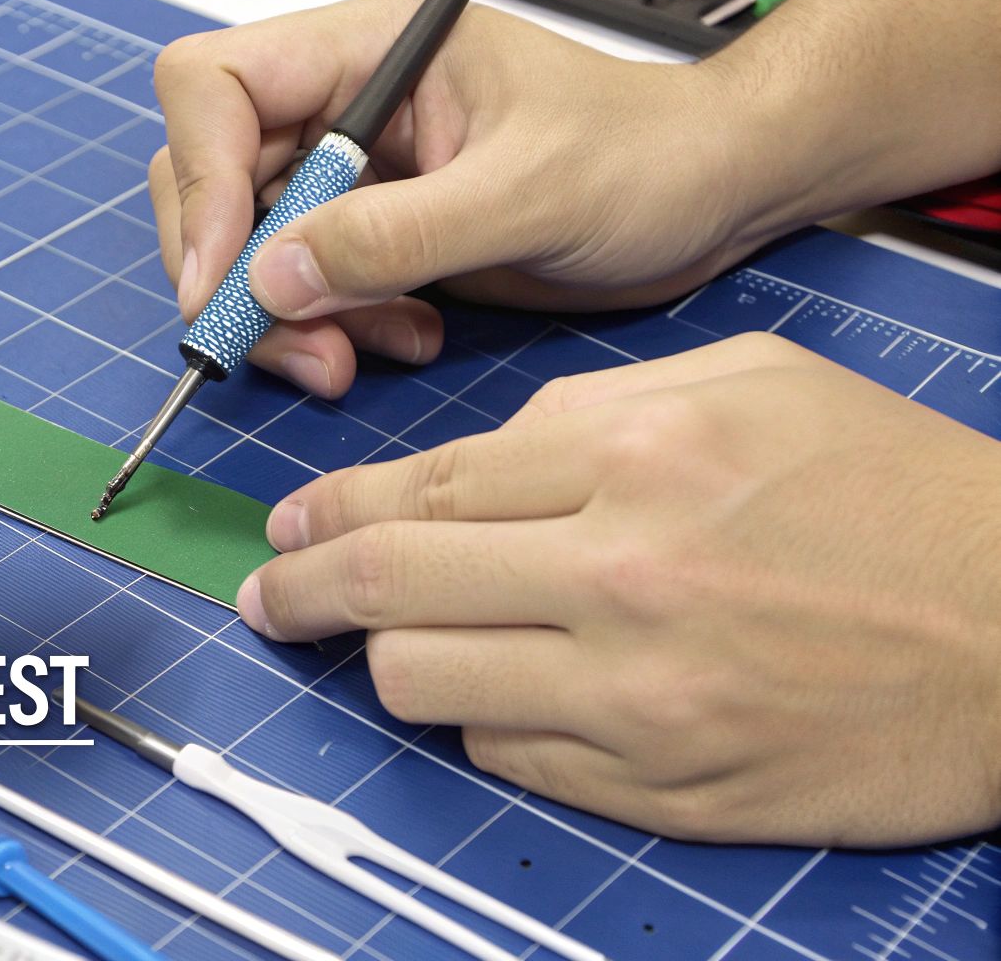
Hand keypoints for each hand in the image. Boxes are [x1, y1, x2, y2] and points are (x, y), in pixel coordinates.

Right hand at [147, 0, 793, 397]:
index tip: (224, 278)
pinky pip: (303, 288)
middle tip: (286, 345)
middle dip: (234, 272)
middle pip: (209, 176)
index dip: (200, 180)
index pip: (214, 87)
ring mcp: (353, 172)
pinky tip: (401, 341)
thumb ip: (398, 236)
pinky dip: (329, 330)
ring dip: (283, 317)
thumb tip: (271, 280)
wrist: (710, 196)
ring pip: (248, 246)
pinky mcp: (373, 234)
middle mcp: (342, 105)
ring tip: (351, 359)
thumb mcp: (530, 194)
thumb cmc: (648, 155)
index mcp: (369, 51)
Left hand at [235, 333, 1000, 846]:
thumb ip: (595, 409)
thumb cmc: (897, 497)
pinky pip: (506, 756)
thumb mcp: (754, 385)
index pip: (423, 485)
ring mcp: (636, 693)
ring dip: (389, 659)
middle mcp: (622, 573)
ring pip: (422, 681)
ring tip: (390, 643)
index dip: (331, 509)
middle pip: (390, 584)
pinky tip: (509, 692)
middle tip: (271, 597)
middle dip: (302, 591)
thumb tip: (475, 458)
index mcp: (640, 455)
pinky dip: (484, 721)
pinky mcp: (660, 783)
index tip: (291, 528)